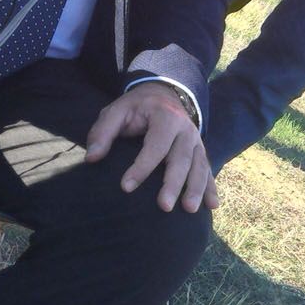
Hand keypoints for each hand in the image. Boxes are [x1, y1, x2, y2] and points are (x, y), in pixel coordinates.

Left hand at [85, 83, 213, 213]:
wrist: (164, 94)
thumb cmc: (137, 108)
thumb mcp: (116, 111)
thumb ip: (103, 132)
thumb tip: (92, 158)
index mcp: (165, 117)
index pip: (155, 146)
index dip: (141, 167)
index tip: (126, 187)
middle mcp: (186, 130)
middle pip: (181, 159)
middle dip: (173, 184)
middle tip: (164, 206)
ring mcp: (196, 141)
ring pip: (199, 167)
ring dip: (196, 189)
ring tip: (189, 210)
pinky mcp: (200, 151)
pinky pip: (207, 170)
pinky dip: (211, 188)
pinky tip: (212, 205)